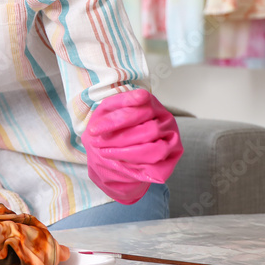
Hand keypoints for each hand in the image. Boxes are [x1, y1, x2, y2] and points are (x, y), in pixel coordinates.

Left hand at [81, 89, 182, 204]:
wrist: (115, 154)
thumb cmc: (113, 128)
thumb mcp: (109, 112)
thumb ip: (120, 103)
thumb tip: (142, 96)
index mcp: (152, 104)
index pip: (139, 110)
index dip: (115, 121)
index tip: (92, 130)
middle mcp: (166, 120)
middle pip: (148, 131)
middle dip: (119, 140)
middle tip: (96, 145)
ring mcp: (172, 141)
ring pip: (154, 151)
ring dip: (126, 155)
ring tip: (105, 154)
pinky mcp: (170, 161)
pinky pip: (156, 168)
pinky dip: (135, 168)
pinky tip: (120, 164)